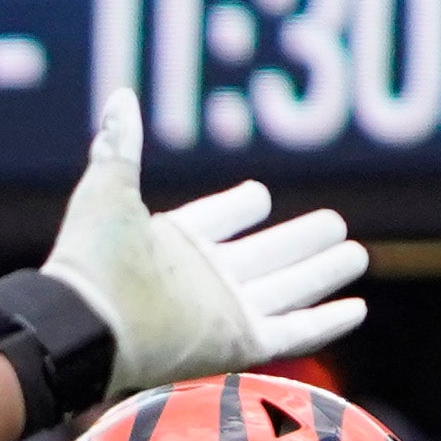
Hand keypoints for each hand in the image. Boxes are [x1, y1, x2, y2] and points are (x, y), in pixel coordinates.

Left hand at [40, 91, 367, 397]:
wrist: (84, 324)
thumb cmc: (91, 260)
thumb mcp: (107, 192)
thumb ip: (121, 145)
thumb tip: (120, 97)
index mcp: (172, 243)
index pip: (218, 218)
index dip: (239, 206)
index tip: (257, 196)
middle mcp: (201, 279)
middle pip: (266, 255)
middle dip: (300, 240)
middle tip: (335, 223)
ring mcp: (221, 313)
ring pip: (288, 289)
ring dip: (323, 272)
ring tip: (356, 254)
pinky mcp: (238, 344)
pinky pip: (293, 333)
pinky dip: (326, 322)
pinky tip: (357, 307)